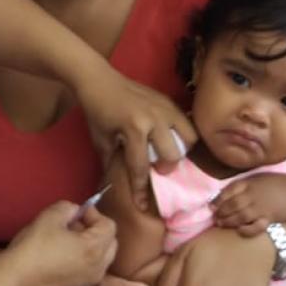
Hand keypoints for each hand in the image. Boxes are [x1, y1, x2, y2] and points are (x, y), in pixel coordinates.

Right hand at [1, 202, 116, 285]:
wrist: (14, 280)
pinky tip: (62, 257)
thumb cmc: (32, 247)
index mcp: (94, 249)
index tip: (76, 213)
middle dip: (96, 231)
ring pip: (102, 259)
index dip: (94, 214)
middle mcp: (98, 269)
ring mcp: (89, 282)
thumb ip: (68, 208)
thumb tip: (75, 212)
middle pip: (110, 243)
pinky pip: (91, 271)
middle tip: (74, 226)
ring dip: (92, 246)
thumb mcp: (50, 216)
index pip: (109, 226)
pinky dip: (85, 261)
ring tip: (68, 241)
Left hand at [74, 68, 196, 211]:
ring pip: (188, 138)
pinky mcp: (169, 101)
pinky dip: (183, 135)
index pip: (141, 167)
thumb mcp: (101, 140)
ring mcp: (164, 108)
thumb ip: (112, 162)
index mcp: (134, 129)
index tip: (143, 206)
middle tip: (156, 169)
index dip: (140, 190)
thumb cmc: (97, 111)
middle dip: (165, 168)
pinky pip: (186, 123)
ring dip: (179, 150)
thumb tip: (119, 185)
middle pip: (172, 155)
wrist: (99, 80)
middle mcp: (153, 119)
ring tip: (167, 153)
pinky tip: (171, 139)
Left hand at [211, 174, 285, 236]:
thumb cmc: (277, 184)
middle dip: (221, 212)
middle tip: (215, 218)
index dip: (218, 199)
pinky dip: (247, 230)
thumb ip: (243, 184)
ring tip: (221, 224)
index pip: (230, 190)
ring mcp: (262, 207)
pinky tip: (240, 230)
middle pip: (233, 204)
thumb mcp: (258, 178)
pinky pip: (256, 226)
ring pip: (240, 216)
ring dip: (228, 221)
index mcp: (250, 182)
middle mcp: (254, 194)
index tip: (211, 206)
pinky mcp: (270, 218)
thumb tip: (224, 193)